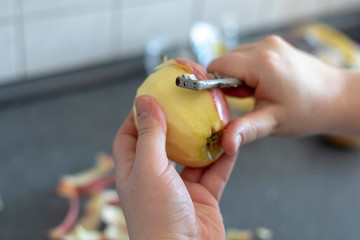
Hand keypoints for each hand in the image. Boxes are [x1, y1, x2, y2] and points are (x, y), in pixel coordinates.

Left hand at [113, 95, 236, 239]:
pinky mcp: (203, 197)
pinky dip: (223, 157)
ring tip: (213, 117)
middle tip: (186, 101)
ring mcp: (180, 188)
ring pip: (193, 156)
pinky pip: (215, 172)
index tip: (151, 96)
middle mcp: (155, 178)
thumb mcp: (149, 168)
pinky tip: (231, 141)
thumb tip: (144, 101)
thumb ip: (150, 135)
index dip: (137, 116)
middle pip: (163, 143)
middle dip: (175, 123)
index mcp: (133, 172)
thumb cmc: (157, 217)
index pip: (129, 136)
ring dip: (204, 139)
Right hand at [208, 35, 350, 153]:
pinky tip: (262, 84)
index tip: (222, 102)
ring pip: (235, 58)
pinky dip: (247, 70)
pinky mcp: (275, 45)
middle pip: (225, 61)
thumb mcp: (274, 122)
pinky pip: (248, 55)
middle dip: (227, 82)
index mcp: (262, 63)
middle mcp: (265, 46)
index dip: (212, 84)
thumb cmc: (308, 111)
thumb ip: (246, 130)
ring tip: (256, 93)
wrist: (336, 98)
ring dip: (237, 76)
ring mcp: (271, 43)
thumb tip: (225, 144)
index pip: (218, 65)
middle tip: (246, 100)